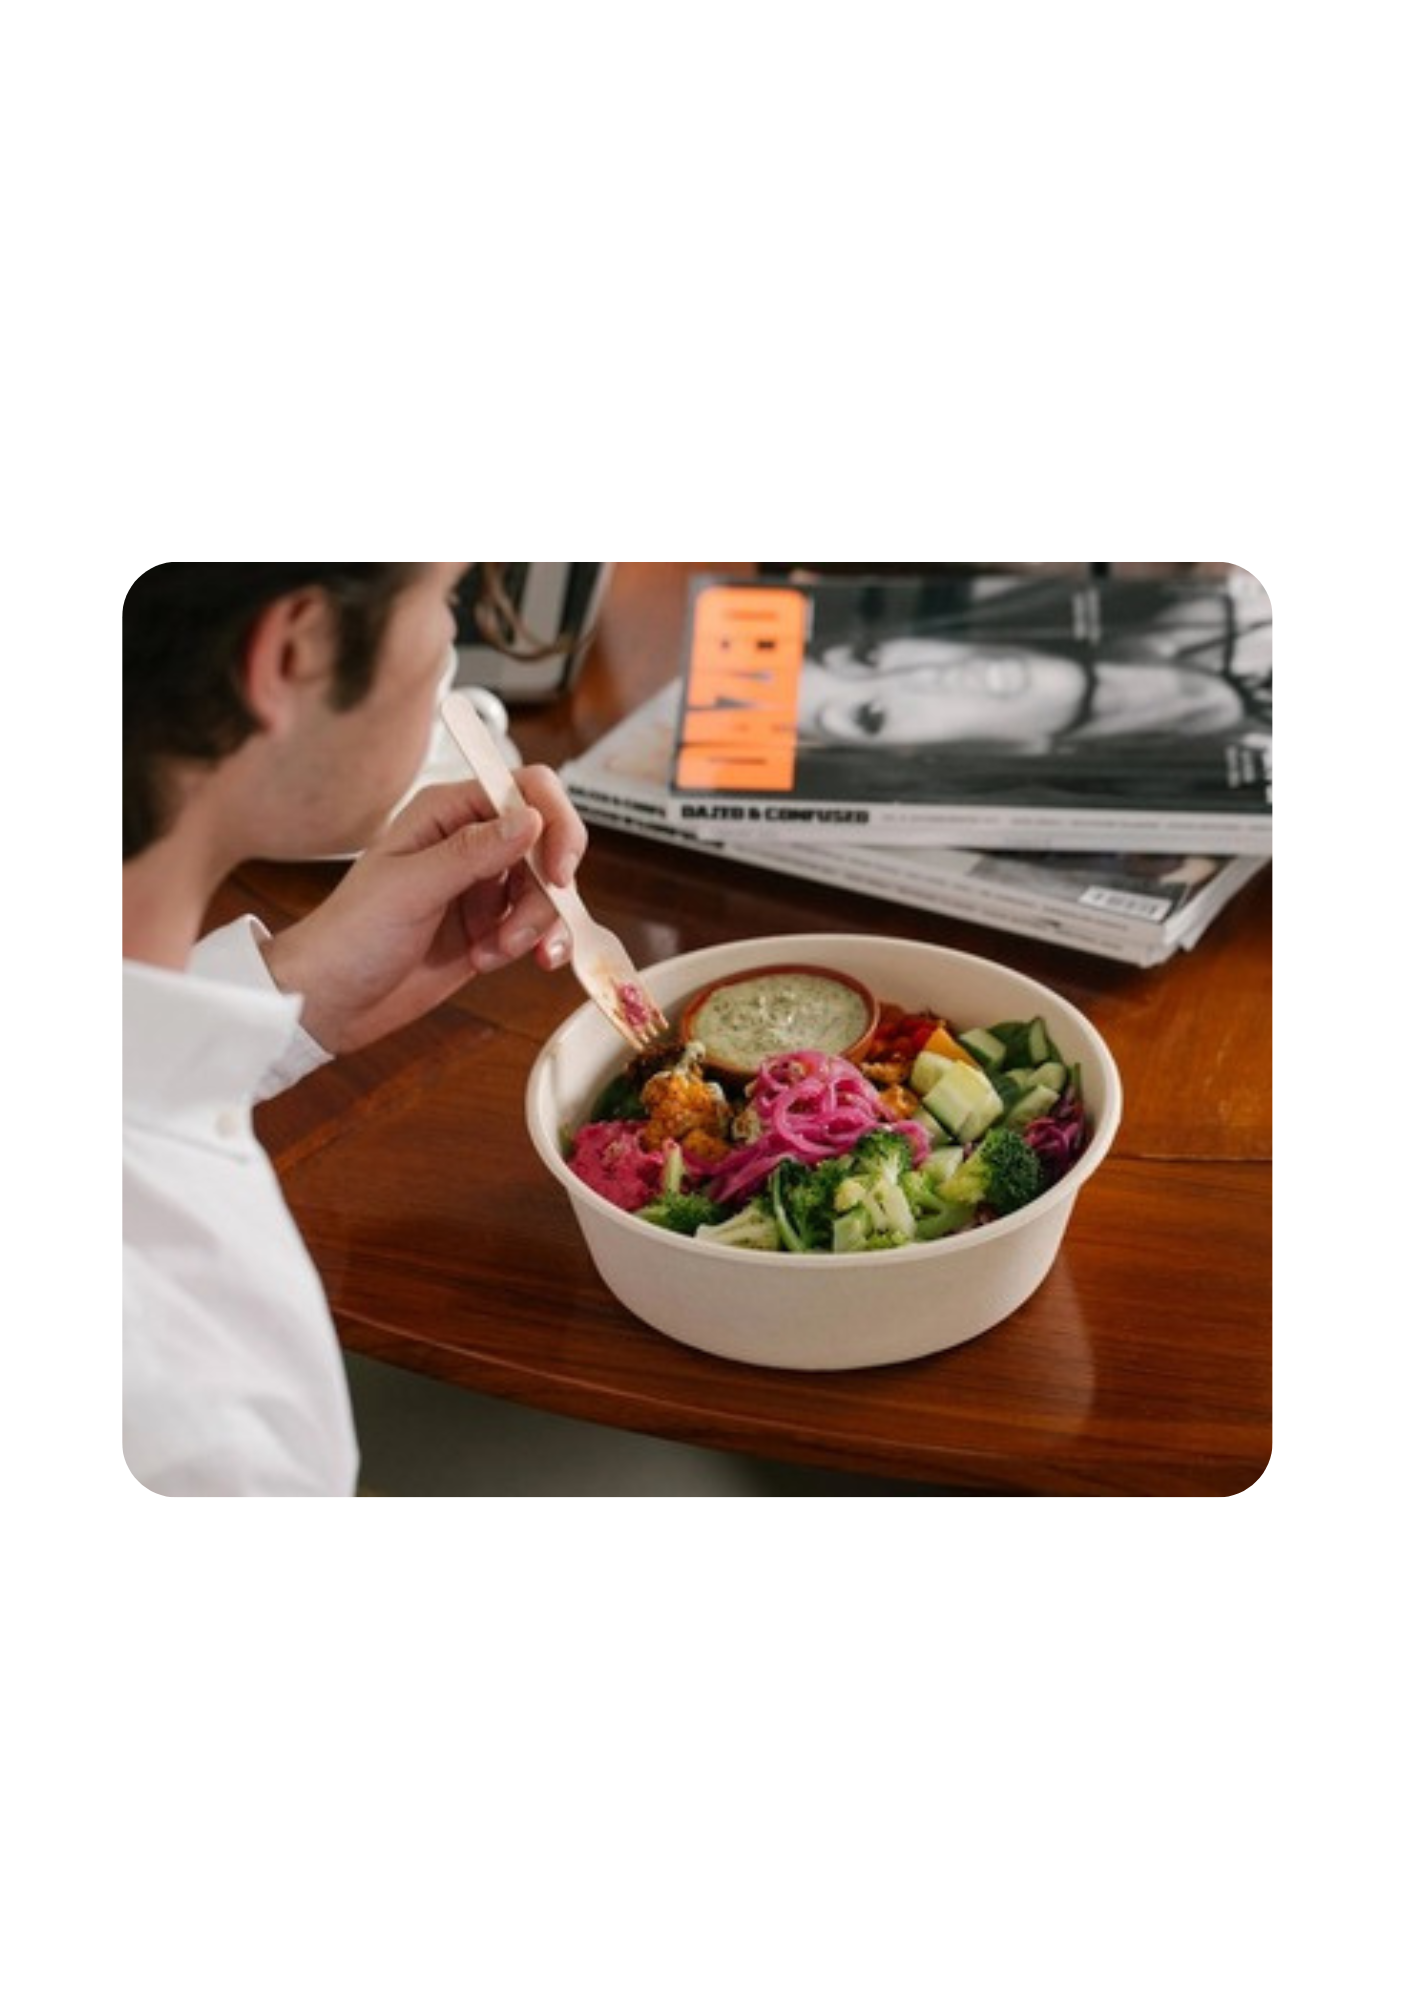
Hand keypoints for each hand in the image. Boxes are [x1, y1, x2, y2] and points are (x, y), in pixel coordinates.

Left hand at [262, 769, 588, 1055]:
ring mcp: (482, 885)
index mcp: (446, 814)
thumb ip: (472, 852)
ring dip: (534, 925)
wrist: (331, 999)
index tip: (559, 871)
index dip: (554, 824)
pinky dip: (532, 944)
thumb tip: (530, 820)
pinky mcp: (490, 924)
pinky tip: (499, 958)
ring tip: (494, 950)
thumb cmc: (349, 936)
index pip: (527, 791)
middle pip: (547, 844)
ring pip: (547, 889)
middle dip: (546, 890)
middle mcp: (470, 842)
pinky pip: (537, 924)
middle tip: (523, 929)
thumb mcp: (409, 888)